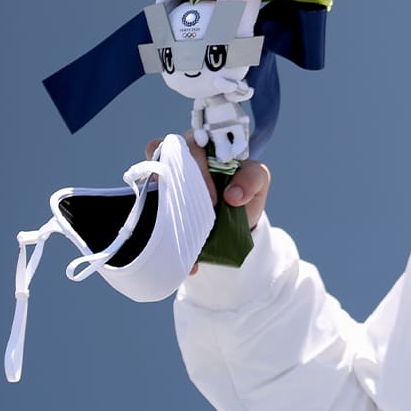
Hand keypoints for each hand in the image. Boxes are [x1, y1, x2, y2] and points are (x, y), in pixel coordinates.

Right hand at [147, 133, 271, 272]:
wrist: (237, 218)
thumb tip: (232, 195)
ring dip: (165, 216)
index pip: (190, 146)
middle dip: (178, 191)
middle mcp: (175, 160)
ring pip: (152, 192)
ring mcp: (163, 184)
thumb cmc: (244, 189)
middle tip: (198, 216)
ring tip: (188, 244)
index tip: (214, 198)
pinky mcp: (157, 208)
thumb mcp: (258, 180)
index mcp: (201, 147)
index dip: (198, 168)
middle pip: (163, 164)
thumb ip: (253, 178)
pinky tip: (191, 264)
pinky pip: (153, 220)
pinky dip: (170, 242)